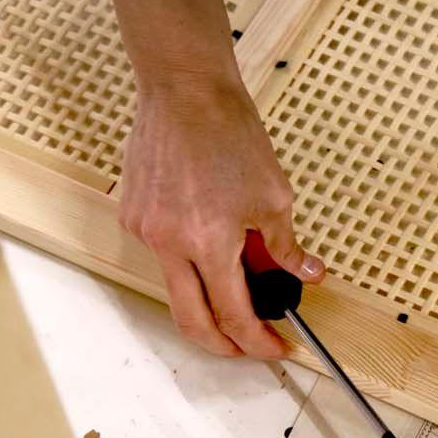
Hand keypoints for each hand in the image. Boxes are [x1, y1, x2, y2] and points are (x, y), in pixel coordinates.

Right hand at [118, 72, 324, 357]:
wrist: (185, 90)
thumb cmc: (228, 131)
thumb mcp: (274, 194)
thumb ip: (286, 245)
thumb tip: (305, 273)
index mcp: (207, 243)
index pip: (233, 315)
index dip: (256, 341)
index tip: (275, 347)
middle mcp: (168, 243)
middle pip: (190, 321)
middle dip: (221, 344)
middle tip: (246, 347)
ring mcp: (144, 230)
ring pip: (175, 286)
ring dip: (205, 295)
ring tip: (235, 279)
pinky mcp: (133, 215)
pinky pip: (162, 253)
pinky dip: (187, 259)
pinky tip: (205, 235)